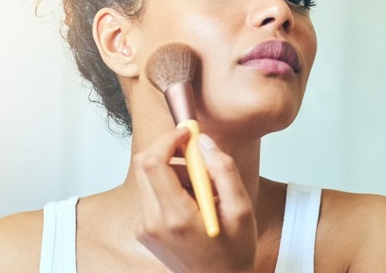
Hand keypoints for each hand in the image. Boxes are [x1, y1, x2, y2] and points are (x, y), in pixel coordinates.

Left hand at [133, 128, 256, 271]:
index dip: (168, 139)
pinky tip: (192, 202)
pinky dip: (169, 187)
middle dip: (170, 152)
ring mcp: (145, 228)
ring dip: (172, 171)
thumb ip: (223, 170)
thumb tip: (203, 141)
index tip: (187, 133)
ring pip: (148, 178)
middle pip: (144, 166)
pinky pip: (150, 194)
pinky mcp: (144, 230)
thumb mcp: (241, 209)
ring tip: (201, 189)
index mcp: (176, 217)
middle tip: (197, 159)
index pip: (154, 162)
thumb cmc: (233, 252)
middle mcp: (153, 223)